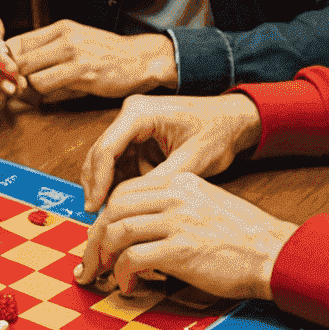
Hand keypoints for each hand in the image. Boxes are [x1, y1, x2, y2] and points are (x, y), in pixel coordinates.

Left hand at [7, 21, 175, 101]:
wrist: (141, 59)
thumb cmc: (108, 54)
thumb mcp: (77, 43)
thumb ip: (50, 55)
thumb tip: (21, 73)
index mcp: (60, 28)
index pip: (17, 41)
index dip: (6, 60)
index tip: (6, 73)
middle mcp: (65, 37)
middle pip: (19, 58)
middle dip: (13, 76)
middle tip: (14, 89)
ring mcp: (74, 53)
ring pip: (31, 74)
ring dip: (30, 88)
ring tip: (36, 92)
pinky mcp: (83, 72)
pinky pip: (48, 85)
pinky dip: (44, 94)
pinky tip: (53, 94)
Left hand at [74, 168, 297, 300]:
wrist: (274, 253)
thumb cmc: (244, 236)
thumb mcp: (207, 204)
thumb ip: (173, 208)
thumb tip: (138, 228)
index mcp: (180, 182)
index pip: (125, 191)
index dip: (106, 216)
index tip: (99, 238)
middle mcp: (175, 197)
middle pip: (114, 208)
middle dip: (96, 237)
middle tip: (91, 261)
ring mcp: (177, 222)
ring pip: (118, 230)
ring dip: (103, 256)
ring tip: (105, 274)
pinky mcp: (181, 251)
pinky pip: (133, 257)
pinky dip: (123, 272)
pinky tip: (128, 284)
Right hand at [80, 93, 261, 211]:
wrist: (233, 119)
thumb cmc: (216, 132)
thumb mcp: (190, 161)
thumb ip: (159, 182)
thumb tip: (132, 209)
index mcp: (140, 113)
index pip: (106, 149)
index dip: (98, 181)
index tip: (95, 208)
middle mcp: (131, 113)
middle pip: (100, 152)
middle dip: (97, 185)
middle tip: (95, 216)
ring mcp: (133, 122)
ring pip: (107, 158)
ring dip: (107, 184)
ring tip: (108, 214)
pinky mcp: (139, 133)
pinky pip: (121, 159)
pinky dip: (121, 180)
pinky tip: (124, 202)